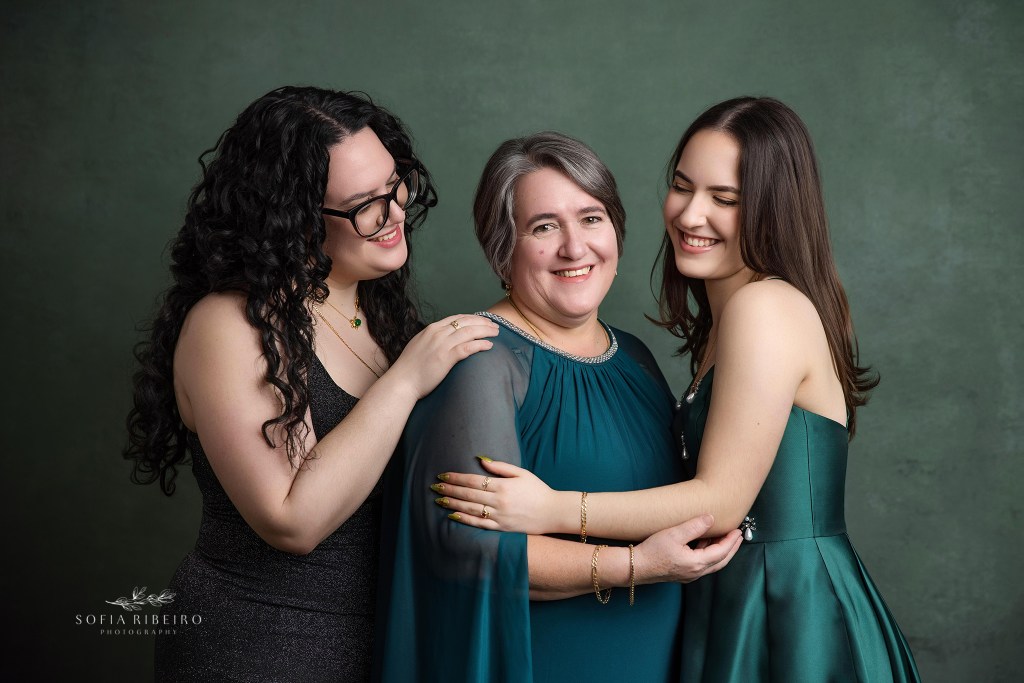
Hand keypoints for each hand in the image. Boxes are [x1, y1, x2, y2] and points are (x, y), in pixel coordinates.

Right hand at [387, 315, 498, 398]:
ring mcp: (442, 344)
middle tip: (494, 326)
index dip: (472, 318)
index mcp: (432, 329)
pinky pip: (468, 347)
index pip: (456, 318)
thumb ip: (432, 340)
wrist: (402, 381)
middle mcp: (438, 333)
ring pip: (469, 332)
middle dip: (482, 322)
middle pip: (466, 322)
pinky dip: (480, 344)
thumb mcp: (420, 345)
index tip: (482, 320)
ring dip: (485, 331)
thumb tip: (444, 340)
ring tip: (496, 333)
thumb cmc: (410, 368)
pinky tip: (489, 346)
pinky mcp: (446, 358)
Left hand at [434, 457, 560, 535]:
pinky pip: (479, 524)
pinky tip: (452, 515)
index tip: (443, 474)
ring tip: (439, 499)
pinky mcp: (501, 528)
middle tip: (434, 486)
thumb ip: (500, 466)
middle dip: (450, 489)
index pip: (474, 480)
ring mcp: (499, 516)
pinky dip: (464, 519)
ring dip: (453, 503)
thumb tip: (481, 459)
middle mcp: (499, 501)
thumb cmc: (538, 490)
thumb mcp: (521, 473)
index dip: (457, 477)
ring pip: (470, 509)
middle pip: (468, 494)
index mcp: (503, 486)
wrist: (553, 512)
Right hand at [633, 514, 741, 584]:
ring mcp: (689, 574)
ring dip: (720, 551)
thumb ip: (694, 526)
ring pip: (712, 563)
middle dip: (731, 548)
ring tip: (723, 537)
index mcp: (696, 563)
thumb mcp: (674, 534)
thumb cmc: (652, 551)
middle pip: (720, 561)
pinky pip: (702, 564)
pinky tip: (704, 543)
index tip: (738, 531)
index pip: (721, 552)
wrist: (635, 567)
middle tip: (738, 536)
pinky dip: (708, 553)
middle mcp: (695, 572)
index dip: (731, 541)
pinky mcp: (682, 573)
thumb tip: (711, 518)